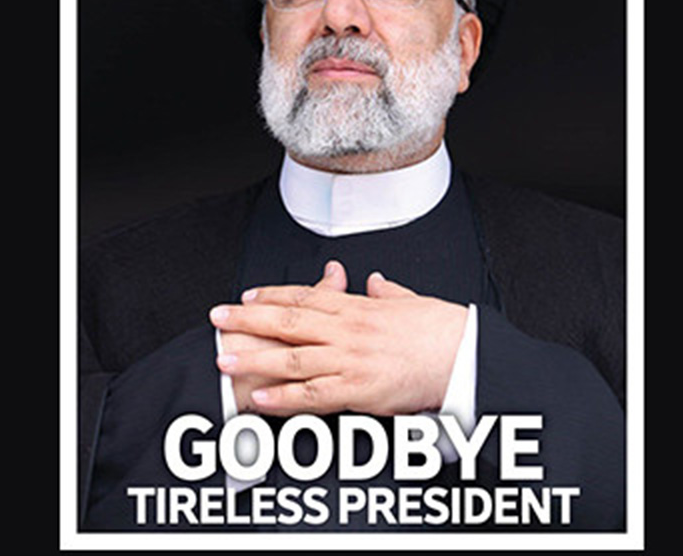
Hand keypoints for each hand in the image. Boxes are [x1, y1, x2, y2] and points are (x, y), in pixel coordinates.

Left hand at [209, 260, 467, 416]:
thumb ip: (388, 293)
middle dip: (248, 320)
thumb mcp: (412, 301)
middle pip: (287, 321)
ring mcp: (350, 359)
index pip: (305, 297)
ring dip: (255, 359)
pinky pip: (313, 395)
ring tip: (225, 360)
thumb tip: (376, 282)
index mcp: (359, 307)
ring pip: (292, 358)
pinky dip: (284, 398)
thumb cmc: (443, 331)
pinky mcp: (358, 389)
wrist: (464, 354)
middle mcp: (348, 330)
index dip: (272, 296)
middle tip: (218, 318)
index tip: (246, 297)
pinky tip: (260, 399)